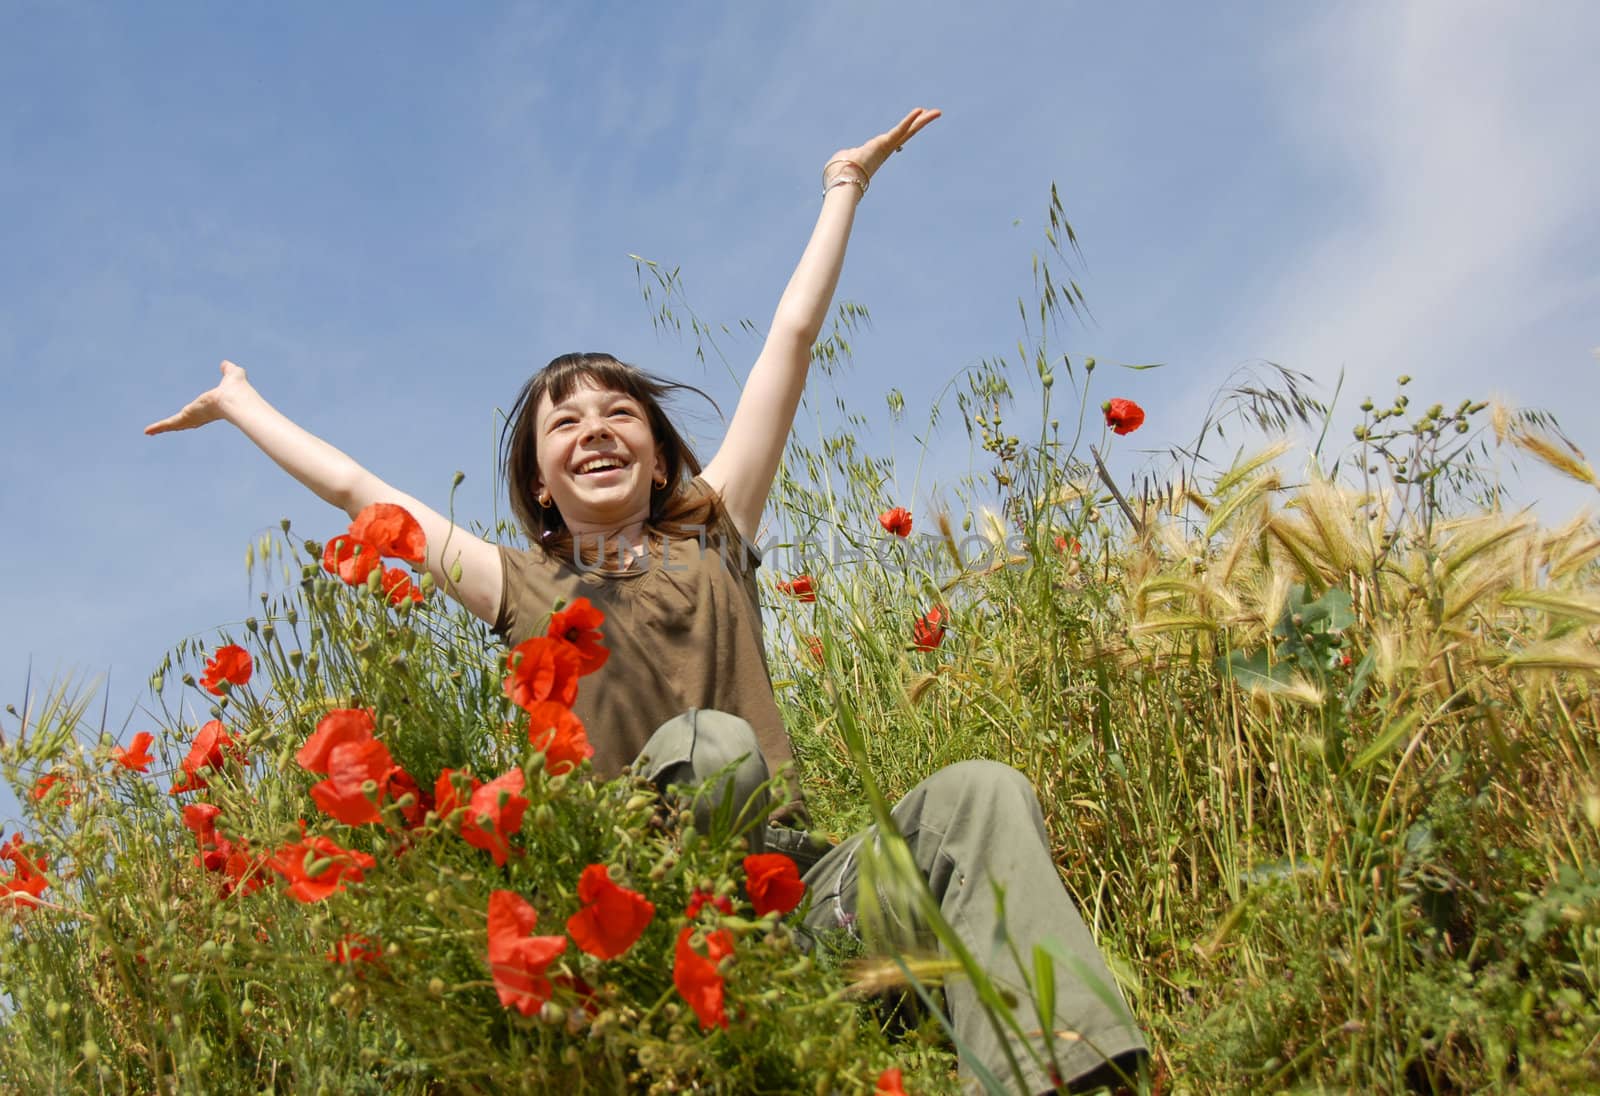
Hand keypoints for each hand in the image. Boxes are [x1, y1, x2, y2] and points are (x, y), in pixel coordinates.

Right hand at [145, 360, 251, 434]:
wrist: (236, 400)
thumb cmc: (238, 389)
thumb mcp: (232, 374)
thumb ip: (228, 370)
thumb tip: (225, 364)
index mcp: (213, 407)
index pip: (201, 412)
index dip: (195, 414)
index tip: (189, 416)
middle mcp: (203, 415)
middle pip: (187, 421)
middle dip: (177, 424)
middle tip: (166, 427)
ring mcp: (194, 418)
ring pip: (176, 424)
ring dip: (163, 428)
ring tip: (151, 432)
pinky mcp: (186, 418)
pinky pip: (170, 423)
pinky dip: (159, 427)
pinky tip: (148, 431)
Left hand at [825, 107, 940, 185]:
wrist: (843, 179)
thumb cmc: (841, 171)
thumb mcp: (846, 157)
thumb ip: (849, 154)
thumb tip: (847, 155)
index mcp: (878, 151)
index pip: (895, 138)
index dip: (905, 130)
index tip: (915, 120)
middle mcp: (886, 150)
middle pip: (907, 133)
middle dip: (921, 123)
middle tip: (936, 113)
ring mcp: (887, 147)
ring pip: (908, 131)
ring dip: (923, 121)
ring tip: (937, 112)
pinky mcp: (885, 144)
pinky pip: (899, 130)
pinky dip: (908, 120)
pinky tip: (919, 110)